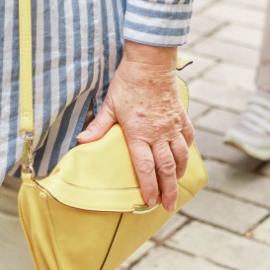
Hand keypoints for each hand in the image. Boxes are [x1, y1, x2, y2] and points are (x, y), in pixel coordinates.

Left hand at [76, 43, 195, 209]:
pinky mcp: (181, 117)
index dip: (148, 187)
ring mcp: (172, 126)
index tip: (150, 202)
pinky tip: (184, 158)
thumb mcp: (109, 105)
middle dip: (168, 190)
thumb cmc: (127, 83)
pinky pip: (188, 138)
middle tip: (168, 206)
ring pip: (181, 156)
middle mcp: (158, 134)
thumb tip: (81, 142)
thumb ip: (98, 127)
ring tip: (176, 187)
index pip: (145, 168)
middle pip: (166, 169)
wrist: (151, 63)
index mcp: (139, 133)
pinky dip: (187, 151)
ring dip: (179, 174)